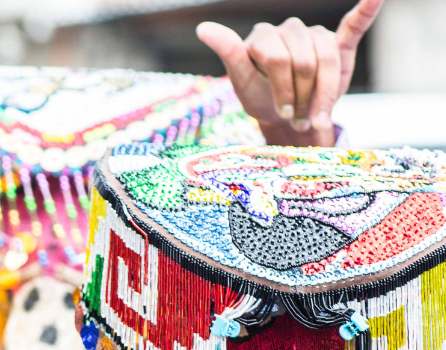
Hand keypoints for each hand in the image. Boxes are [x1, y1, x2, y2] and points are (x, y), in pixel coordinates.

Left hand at [197, 0, 381, 146]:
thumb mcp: (242, 81)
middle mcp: (290, 29)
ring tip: (313, 116)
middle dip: (302, 97)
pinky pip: (355, 24)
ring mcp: (315, 35)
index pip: (278, 59)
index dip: (283, 91)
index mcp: (263, 36)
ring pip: (328, 62)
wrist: (285, 115)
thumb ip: (229, 53)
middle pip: (305, 63)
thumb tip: (202, 27)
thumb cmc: (260, 97)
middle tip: (297, 118)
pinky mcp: (339, 43)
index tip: (282, 114)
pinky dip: (367, 9)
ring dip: (323, 95)